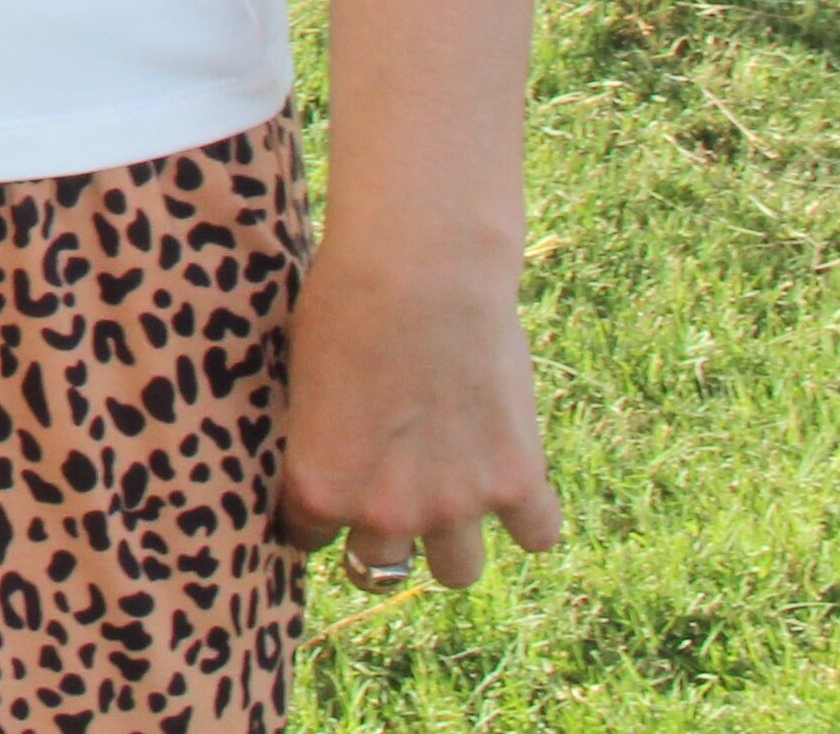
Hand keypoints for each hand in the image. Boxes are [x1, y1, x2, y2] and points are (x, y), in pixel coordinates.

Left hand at [278, 228, 564, 591]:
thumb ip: (318, 443)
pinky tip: (514, 478)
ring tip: (453, 492)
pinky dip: (530, 515)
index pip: (309, 537)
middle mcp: (385, 513)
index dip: (320, 511)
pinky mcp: (517, 482)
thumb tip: (326, 464)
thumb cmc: (345, 303)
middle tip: (393, 491)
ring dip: (453, 539)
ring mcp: (455, 504)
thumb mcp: (303, 380)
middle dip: (383, 534)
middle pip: (380, 567)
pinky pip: (537, 536)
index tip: (335, 486)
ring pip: (456, 572)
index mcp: (320, 488)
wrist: (422, 268)